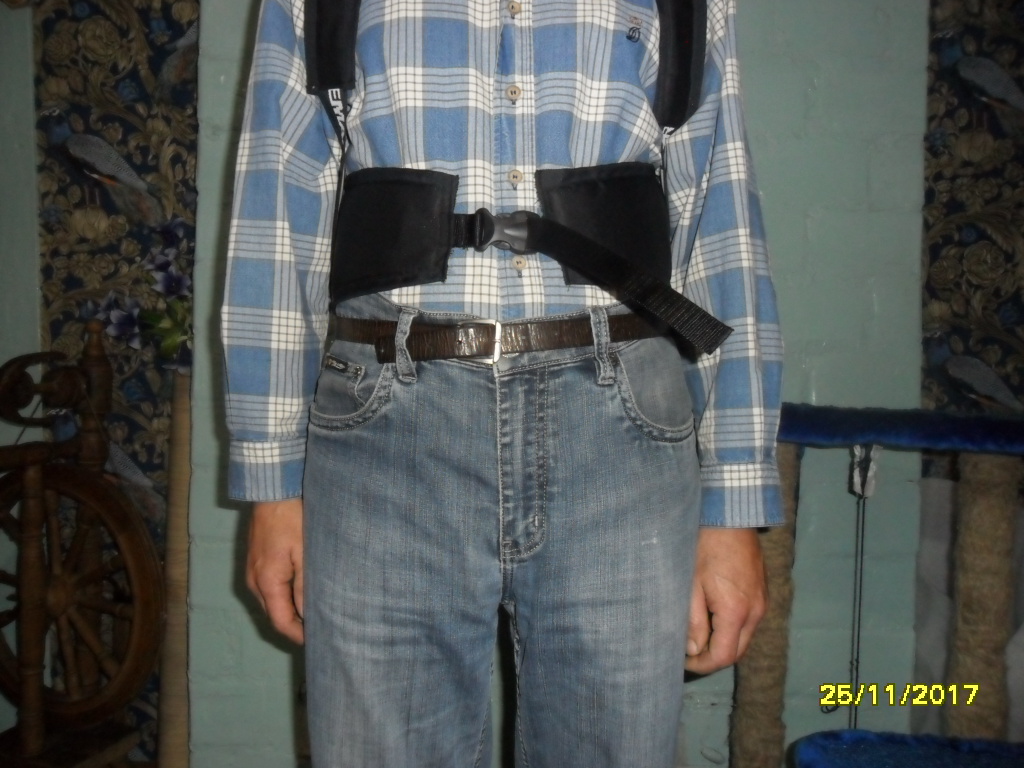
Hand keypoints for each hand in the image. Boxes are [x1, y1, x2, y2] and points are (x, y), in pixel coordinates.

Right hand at [246, 498, 304, 643]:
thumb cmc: (292, 520)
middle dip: (295, 625)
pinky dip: (284, 596)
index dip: (298, 635)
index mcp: (266, 583)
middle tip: (321, 628)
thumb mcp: (305, 553)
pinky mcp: (256, 562)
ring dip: (289, 610)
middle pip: (274, 615)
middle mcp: (254, 582)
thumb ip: (306, 586)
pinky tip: (301, 592)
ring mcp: (252, 572)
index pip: (281, 622)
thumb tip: (310, 614)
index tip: (318, 640)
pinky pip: (269, 588)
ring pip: (271, 602)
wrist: (273, 492)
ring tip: (314, 612)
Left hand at [685, 527, 766, 673]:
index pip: (724, 656)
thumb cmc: (705, 548)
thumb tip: (694, 650)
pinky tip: (712, 620)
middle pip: (737, 652)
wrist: (730, 518)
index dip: (702, 665)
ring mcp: (762, 603)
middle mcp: (755, 612)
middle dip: (712, 658)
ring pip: (743, 638)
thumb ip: (694, 621)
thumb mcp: (691, 585)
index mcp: (736, 612)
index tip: (683, 661)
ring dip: (723, 644)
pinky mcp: (762, 594)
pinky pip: (748, 623)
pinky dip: (732, 630)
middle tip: (688, 653)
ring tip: (697, 637)